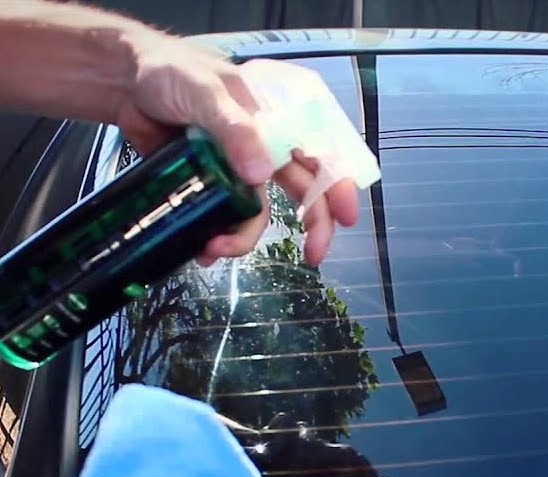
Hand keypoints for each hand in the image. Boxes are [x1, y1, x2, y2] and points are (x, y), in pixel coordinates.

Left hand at [112, 32, 358, 266]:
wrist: (125, 85)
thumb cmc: (172, 73)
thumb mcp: (205, 92)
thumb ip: (235, 130)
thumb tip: (260, 175)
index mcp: (277, 121)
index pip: (322, 153)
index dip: (339, 186)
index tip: (346, 216)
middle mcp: (266, 148)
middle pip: (304, 191)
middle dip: (315, 226)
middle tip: (314, 256)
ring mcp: (239, 170)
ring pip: (258, 213)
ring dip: (244, 239)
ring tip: (216, 250)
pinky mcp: (213, 187)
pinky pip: (225, 219)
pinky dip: (218, 239)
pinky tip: (203, 248)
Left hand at [244, 413, 381, 476]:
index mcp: (321, 458)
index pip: (356, 461)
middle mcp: (308, 442)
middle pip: (338, 456)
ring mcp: (287, 438)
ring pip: (316, 450)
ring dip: (325, 472)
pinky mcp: (267, 439)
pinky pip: (291, 443)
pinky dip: (300, 459)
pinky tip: (294, 475)